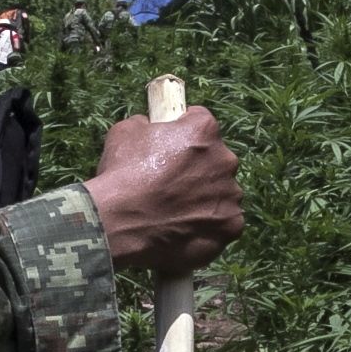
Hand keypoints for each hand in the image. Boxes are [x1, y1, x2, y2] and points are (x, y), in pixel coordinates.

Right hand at [83, 107, 243, 273]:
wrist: (119, 224)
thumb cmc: (121, 175)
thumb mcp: (125, 131)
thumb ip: (147, 124)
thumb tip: (150, 126)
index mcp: (204, 130)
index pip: (200, 122)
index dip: (183, 133)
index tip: (171, 146)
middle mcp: (226, 160)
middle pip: (216, 159)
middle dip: (198, 168)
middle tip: (172, 183)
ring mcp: (231, 196)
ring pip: (221, 193)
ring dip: (205, 198)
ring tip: (175, 210)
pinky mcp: (231, 226)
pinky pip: (223, 223)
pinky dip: (208, 227)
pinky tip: (184, 229)